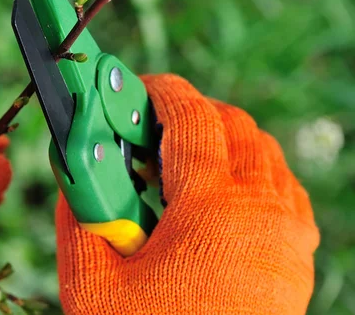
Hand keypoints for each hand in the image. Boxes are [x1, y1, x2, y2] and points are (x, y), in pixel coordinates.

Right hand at [56, 74, 318, 313]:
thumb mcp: (93, 286)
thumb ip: (78, 218)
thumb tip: (72, 171)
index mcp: (212, 209)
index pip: (192, 117)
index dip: (161, 91)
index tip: (137, 85)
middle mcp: (263, 210)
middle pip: (234, 125)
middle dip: (191, 114)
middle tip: (149, 132)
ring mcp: (289, 233)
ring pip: (263, 152)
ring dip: (222, 141)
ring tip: (180, 165)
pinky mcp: (299, 256)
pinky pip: (282, 187)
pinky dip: (251, 172)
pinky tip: (217, 199)